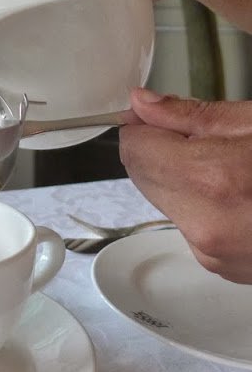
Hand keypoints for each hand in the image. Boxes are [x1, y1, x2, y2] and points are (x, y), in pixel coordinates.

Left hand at [119, 88, 251, 283]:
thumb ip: (191, 115)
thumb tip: (143, 103)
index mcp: (214, 180)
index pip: (133, 149)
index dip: (142, 128)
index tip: (154, 118)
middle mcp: (207, 227)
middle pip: (142, 177)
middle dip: (160, 152)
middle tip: (201, 138)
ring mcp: (215, 254)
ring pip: (164, 201)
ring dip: (181, 179)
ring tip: (230, 166)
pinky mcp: (224, 268)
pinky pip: (189, 224)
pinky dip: (201, 204)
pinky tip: (238, 192)